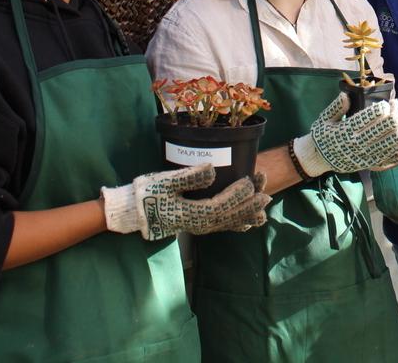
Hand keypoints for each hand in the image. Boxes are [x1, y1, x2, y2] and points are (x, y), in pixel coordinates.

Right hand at [101, 165, 270, 239]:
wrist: (133, 212)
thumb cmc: (147, 194)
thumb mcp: (165, 182)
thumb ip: (189, 177)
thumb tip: (211, 170)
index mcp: (191, 214)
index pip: (221, 205)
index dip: (238, 195)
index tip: (250, 180)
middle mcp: (199, 224)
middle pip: (229, 216)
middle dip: (249, 204)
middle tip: (265, 190)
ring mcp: (199, 227)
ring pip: (228, 223)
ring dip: (247, 213)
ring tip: (264, 206)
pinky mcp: (198, 225)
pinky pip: (222, 227)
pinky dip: (237, 223)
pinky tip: (248, 222)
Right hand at [292, 94, 397, 175]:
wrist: (319, 159)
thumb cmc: (322, 136)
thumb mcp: (324, 119)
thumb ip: (336, 107)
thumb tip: (346, 95)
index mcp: (347, 130)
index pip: (371, 117)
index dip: (384, 108)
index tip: (387, 103)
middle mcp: (359, 143)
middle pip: (388, 127)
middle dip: (396, 114)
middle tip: (396, 107)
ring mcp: (367, 155)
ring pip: (395, 141)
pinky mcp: (372, 163)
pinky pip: (394, 154)